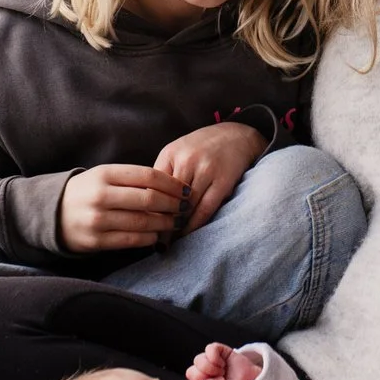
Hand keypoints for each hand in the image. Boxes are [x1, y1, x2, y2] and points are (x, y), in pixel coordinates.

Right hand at [58, 164, 184, 252]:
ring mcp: (97, 219)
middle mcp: (100, 195)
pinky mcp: (95, 241)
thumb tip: (171, 187)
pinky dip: (148, 238)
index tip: (185, 189)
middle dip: (173, 204)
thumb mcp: (104, 176)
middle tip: (185, 207)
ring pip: (142, 222)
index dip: (171, 183)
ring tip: (175, 222)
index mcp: (104, 174)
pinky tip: (156, 235)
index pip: (148, 176)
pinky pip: (130, 240)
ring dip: (164, 223)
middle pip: (149, 199)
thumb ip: (132, 179)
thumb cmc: (87, 192)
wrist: (51, 213)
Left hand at [151, 121, 267, 232]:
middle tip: (153, 241)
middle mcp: (187, 160)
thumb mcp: (177, 152)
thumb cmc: (202, 148)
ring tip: (168, 243)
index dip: (146, 209)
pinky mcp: (223, 181)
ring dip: (176, 228)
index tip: (142, 226)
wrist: (237, 135)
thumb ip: (163, 174)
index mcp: (170, 153)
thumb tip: (146, 206)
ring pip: (186, 207)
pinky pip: (205, 210)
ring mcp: (206, 170)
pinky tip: (187, 233)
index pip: (151, 187)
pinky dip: (194, 225)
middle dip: (159, 222)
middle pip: (167, 199)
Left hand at [185, 341, 262, 379]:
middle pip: (191, 372)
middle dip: (205, 377)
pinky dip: (214, 356)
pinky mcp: (217, 350)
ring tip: (222, 372)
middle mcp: (203, 372)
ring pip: (198, 360)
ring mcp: (209, 360)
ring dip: (210, 367)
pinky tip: (222, 363)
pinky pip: (209, 349)